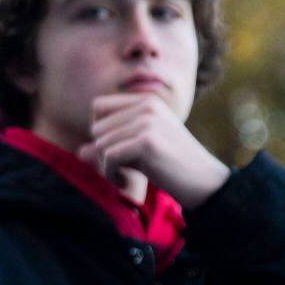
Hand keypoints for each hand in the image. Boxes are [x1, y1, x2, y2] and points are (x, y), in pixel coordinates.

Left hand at [77, 93, 230, 209]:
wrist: (205, 183)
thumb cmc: (170, 167)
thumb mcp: (135, 153)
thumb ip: (107, 147)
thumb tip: (80, 151)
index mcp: (146, 101)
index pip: (98, 107)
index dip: (99, 132)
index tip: (114, 153)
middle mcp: (146, 106)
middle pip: (97, 128)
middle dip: (101, 154)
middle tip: (119, 171)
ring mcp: (147, 121)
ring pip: (100, 144)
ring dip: (105, 167)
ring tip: (123, 178)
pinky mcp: (147, 141)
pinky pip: (108, 157)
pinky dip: (111, 174)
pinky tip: (126, 183)